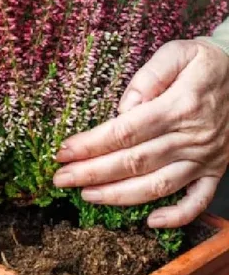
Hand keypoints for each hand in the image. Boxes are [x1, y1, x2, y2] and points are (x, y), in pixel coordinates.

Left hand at [53, 39, 228, 227]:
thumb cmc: (203, 61)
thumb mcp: (178, 52)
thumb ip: (149, 76)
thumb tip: (123, 108)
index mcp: (179, 106)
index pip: (126, 131)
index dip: (91, 145)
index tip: (64, 152)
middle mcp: (192, 137)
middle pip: (134, 162)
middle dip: (92, 173)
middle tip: (61, 179)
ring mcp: (205, 157)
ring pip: (158, 186)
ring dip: (119, 196)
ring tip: (86, 195)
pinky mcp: (215, 169)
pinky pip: (198, 200)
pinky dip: (177, 216)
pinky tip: (150, 221)